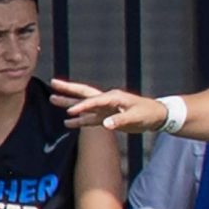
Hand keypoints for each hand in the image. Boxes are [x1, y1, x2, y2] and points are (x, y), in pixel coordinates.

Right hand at [50, 78, 168, 132]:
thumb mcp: (136, 117)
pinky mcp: (107, 118)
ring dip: (69, 103)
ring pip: (84, 105)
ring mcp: (106, 109)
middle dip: (68, 89)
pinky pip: (90, 119)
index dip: (82, 106)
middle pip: (84, 93)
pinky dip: (79, 120)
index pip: (94, 101)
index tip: (70, 111)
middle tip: (52, 83)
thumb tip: (106, 124)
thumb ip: (121, 120)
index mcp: (114, 97)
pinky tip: (68, 123)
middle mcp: (107, 100)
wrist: (157, 116)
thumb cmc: (148, 113)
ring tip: (52, 99)